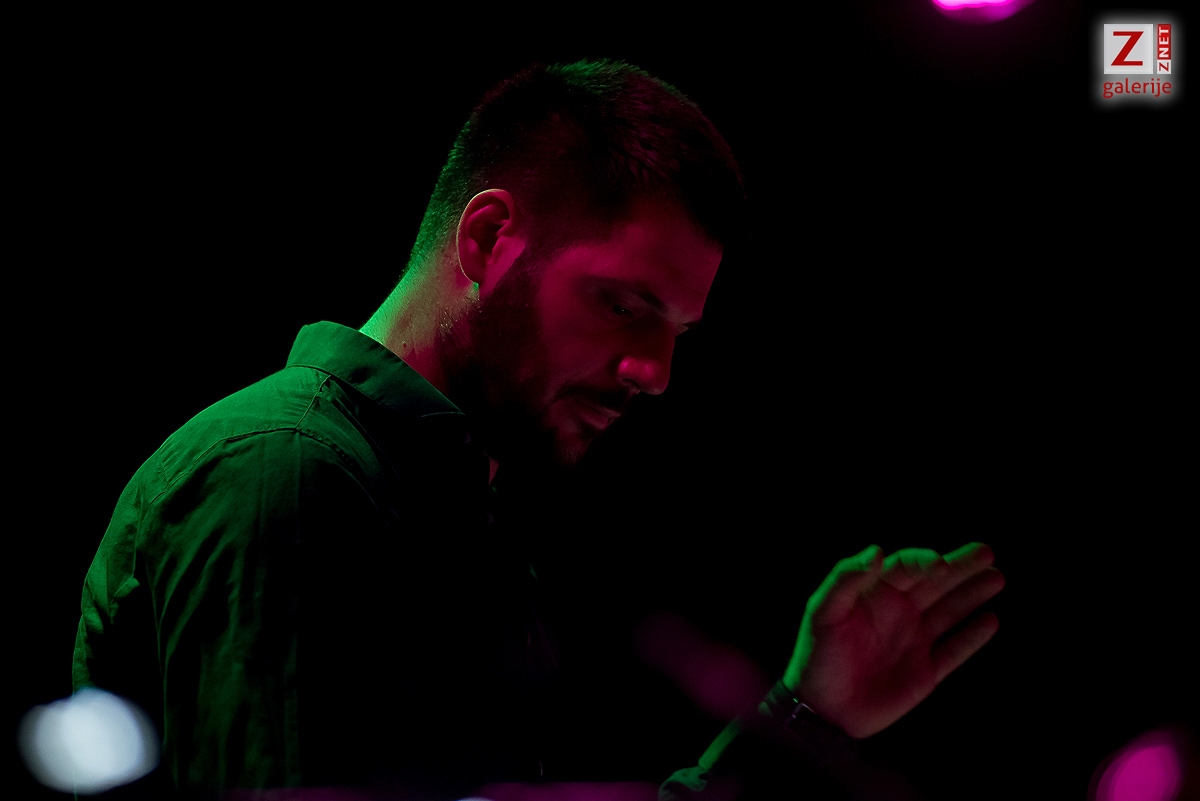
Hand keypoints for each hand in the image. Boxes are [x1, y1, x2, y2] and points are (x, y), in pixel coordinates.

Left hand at [782, 542, 1003, 737]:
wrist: (822, 711)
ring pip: (950, 611)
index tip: (941, 563)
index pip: (906, 568)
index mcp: (874, 594)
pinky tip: (990, 620)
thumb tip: (876, 550)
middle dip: (961, 567)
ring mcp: (913, 641)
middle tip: (986, 552)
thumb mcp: (822, 612)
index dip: (924, 560)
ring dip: (972, 594)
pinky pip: (954, 651)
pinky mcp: (925, 673)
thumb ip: (846, 579)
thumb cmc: (816, 658)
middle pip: (935, 583)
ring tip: (996, 577)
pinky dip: (972, 637)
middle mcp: (897, 613)